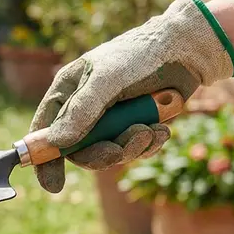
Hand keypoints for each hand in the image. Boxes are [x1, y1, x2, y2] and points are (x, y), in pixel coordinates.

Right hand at [30, 0, 233, 192]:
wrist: (187, 50)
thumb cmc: (140, 56)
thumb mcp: (107, 80)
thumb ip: (81, 111)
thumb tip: (57, 142)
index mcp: (69, 91)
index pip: (46, 129)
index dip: (45, 157)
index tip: (53, 184)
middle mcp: (86, 107)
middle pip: (80, 149)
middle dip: (101, 154)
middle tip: (119, 151)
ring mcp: (112, 118)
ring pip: (110, 151)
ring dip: (131, 147)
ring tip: (151, 130)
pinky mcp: (137, 123)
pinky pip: (135, 148)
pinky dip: (148, 144)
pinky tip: (162, 130)